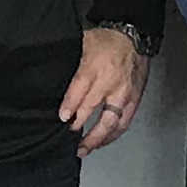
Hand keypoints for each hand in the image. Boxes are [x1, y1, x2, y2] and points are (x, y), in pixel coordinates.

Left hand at [59, 27, 147, 152]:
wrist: (134, 38)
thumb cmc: (107, 41)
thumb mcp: (82, 45)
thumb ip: (70, 65)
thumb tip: (52, 79)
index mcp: (96, 66)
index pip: (80, 89)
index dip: (70, 106)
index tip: (63, 118)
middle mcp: (111, 82)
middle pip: (94, 109)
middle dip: (80, 126)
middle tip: (69, 139)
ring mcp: (124, 94)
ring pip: (111, 122)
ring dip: (97, 138)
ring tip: (84, 149)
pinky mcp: (134, 100)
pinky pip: (123, 122)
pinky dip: (112, 135)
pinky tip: (102, 141)